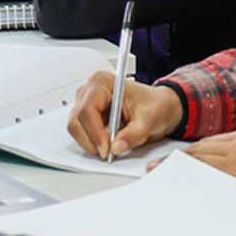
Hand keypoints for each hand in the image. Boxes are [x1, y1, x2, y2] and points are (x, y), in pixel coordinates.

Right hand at [67, 71, 183, 157]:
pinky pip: (81, 133)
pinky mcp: (87, 116)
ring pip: (76, 129)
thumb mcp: (149, 120)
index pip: (87, 110)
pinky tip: (108, 141)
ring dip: (91, 142)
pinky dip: (92, 142)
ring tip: (112, 145)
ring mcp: (86, 103)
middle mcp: (90, 91)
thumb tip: (117, 147)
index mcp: (103, 83)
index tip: (106, 149)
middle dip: (91, 140)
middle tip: (108, 152)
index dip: (94, 132)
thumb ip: (133, 134)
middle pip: (76, 120)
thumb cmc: (155, 105)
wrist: (160, 107)